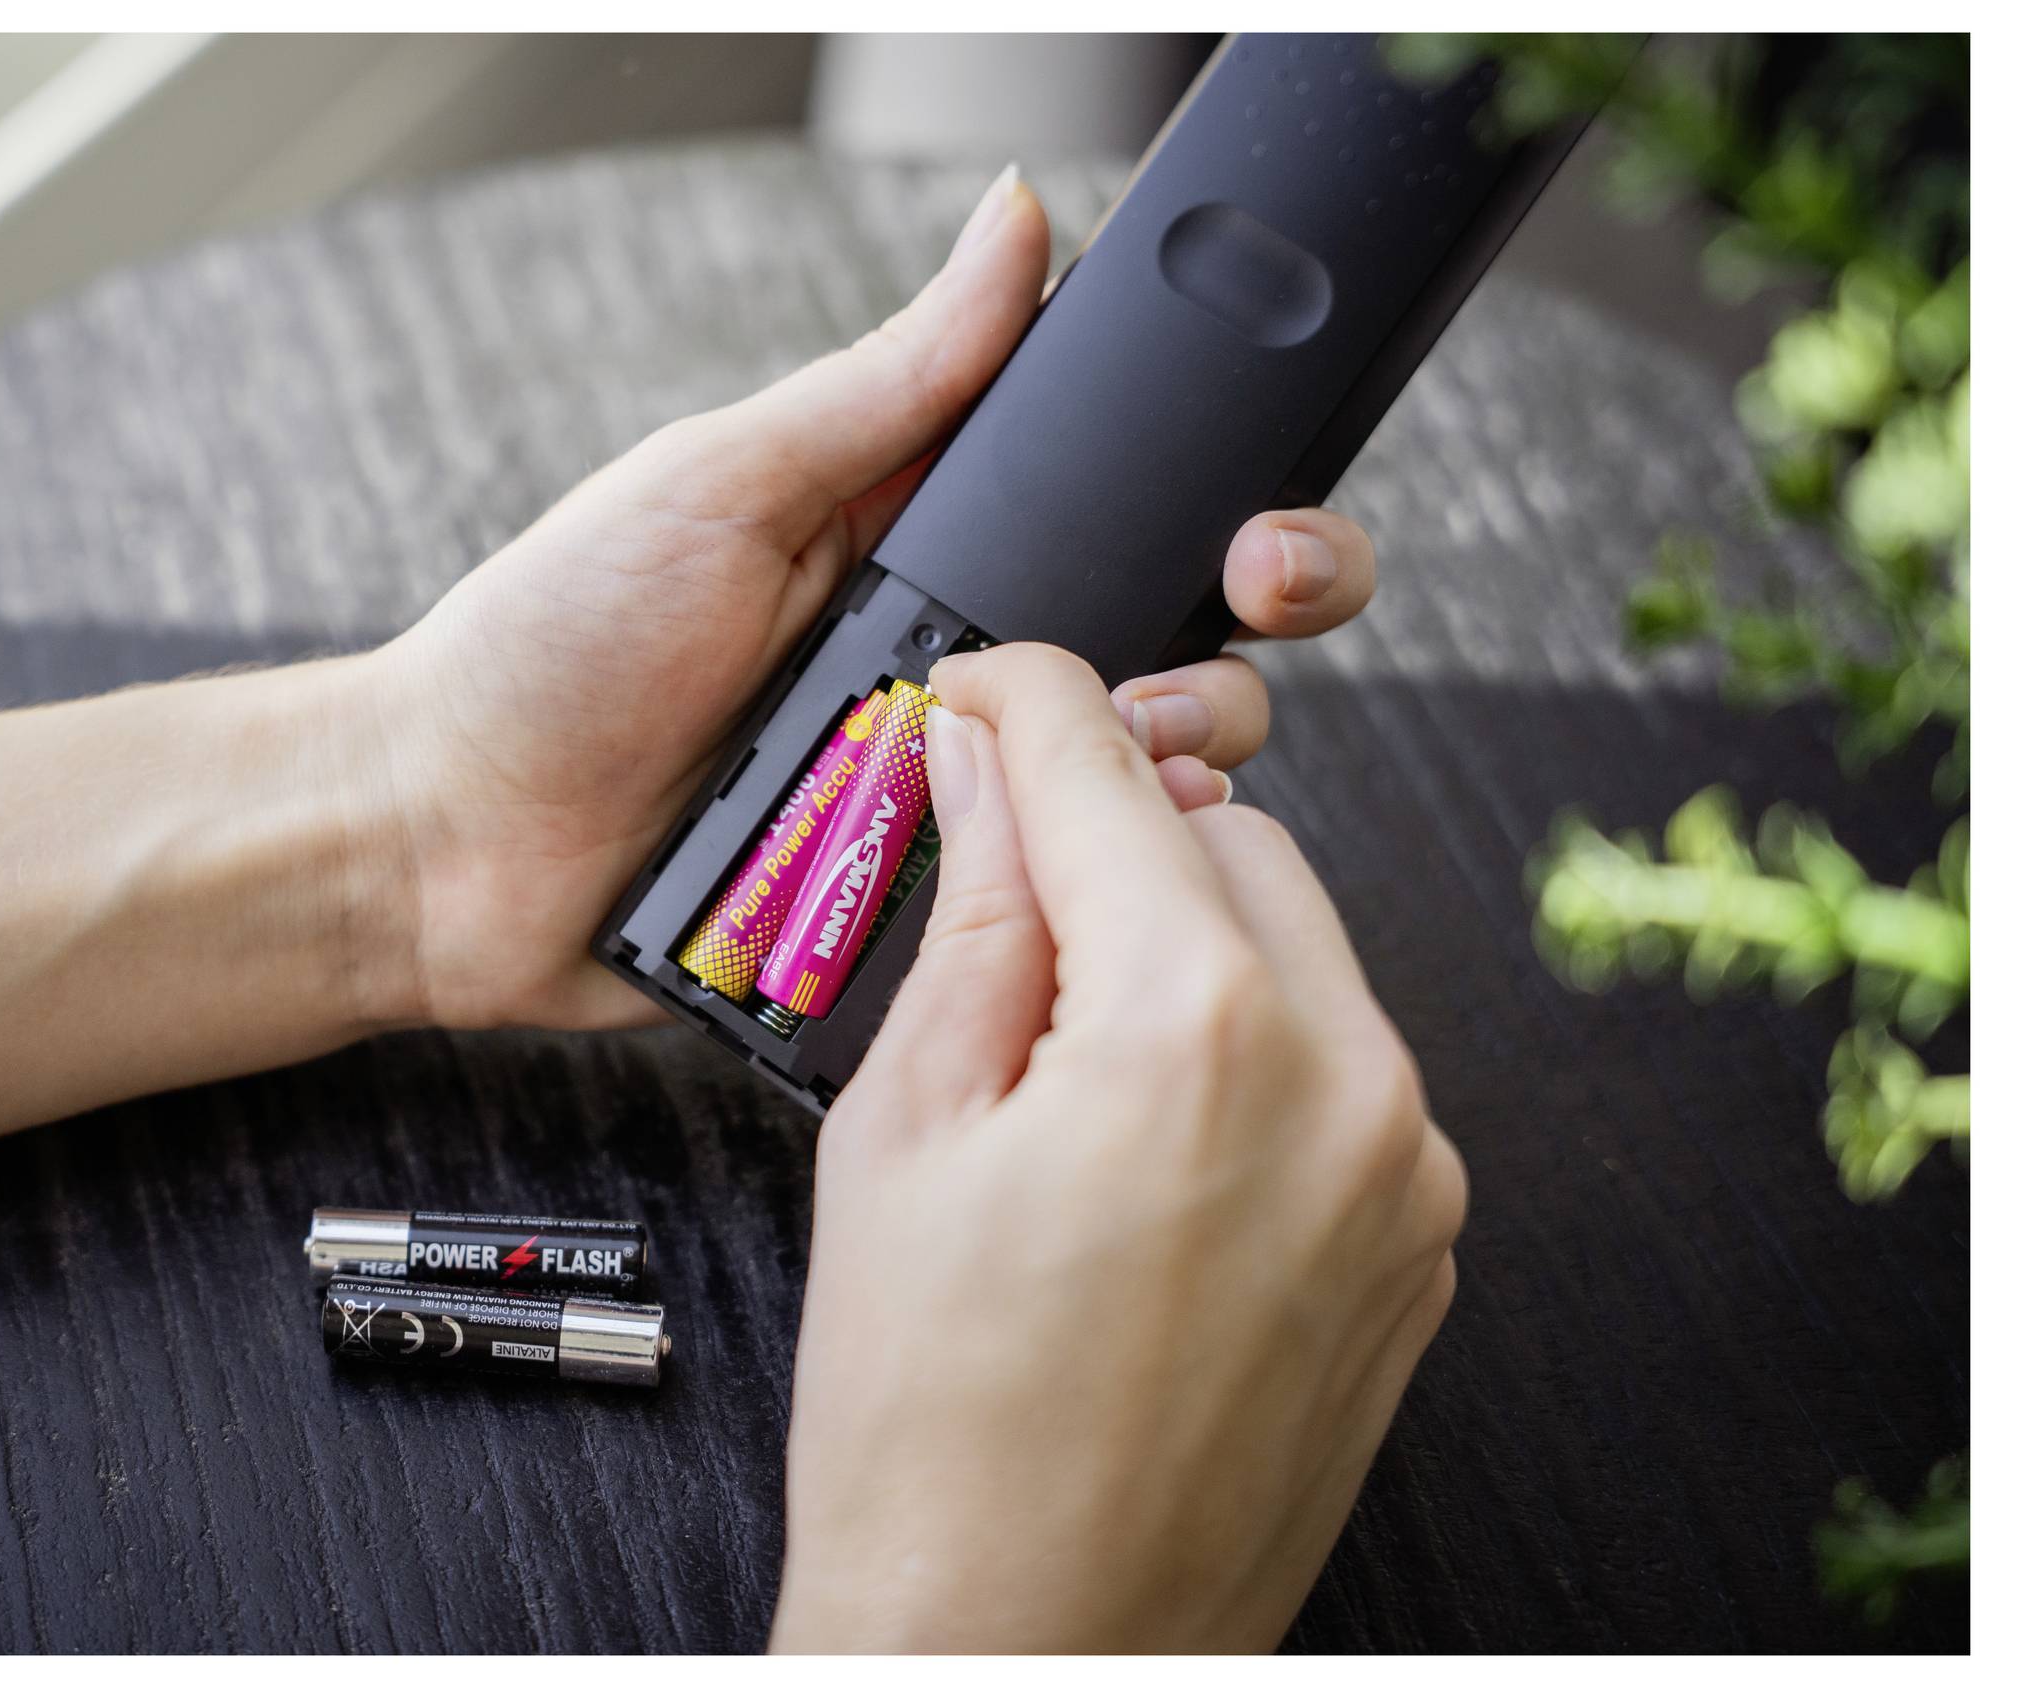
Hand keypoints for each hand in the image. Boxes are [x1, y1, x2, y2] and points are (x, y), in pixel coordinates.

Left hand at [365, 165, 1383, 1029]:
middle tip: (1239, 633)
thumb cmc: (551, 644)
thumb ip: (890, 379)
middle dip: (1240, 652)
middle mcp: (955, 681)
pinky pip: (1025, 927)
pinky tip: (1072, 887)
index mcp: (927, 550)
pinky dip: (1069, 911)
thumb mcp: (726, 482)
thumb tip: (1018, 221)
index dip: (1230, 517)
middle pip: (1170, 664)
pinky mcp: (902, 925)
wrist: (443, 842)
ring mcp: (937, 808)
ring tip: (1128, 771)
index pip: (1126, 517)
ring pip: (1122, 807)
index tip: (1263, 531)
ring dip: (1163, 782)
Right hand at [765, 644, 1465, 1652]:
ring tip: (1052, 1048)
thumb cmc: (932, 1434)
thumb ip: (974, 917)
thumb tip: (984, 771)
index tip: (977, 692)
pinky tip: (1132, 1132)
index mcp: (1192, 1034)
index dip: (1018, 700)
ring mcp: (1406, 1173)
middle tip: (992, 887)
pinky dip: (1245, 1046)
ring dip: (1182, 936)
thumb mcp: (900, 1132)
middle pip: (1228, 833)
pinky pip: (1340, 1064)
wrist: (1023, 1642)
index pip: (1106, 767)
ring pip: (1297, 943)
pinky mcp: (1421, 1243)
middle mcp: (1343, 1083)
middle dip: (1110, 830)